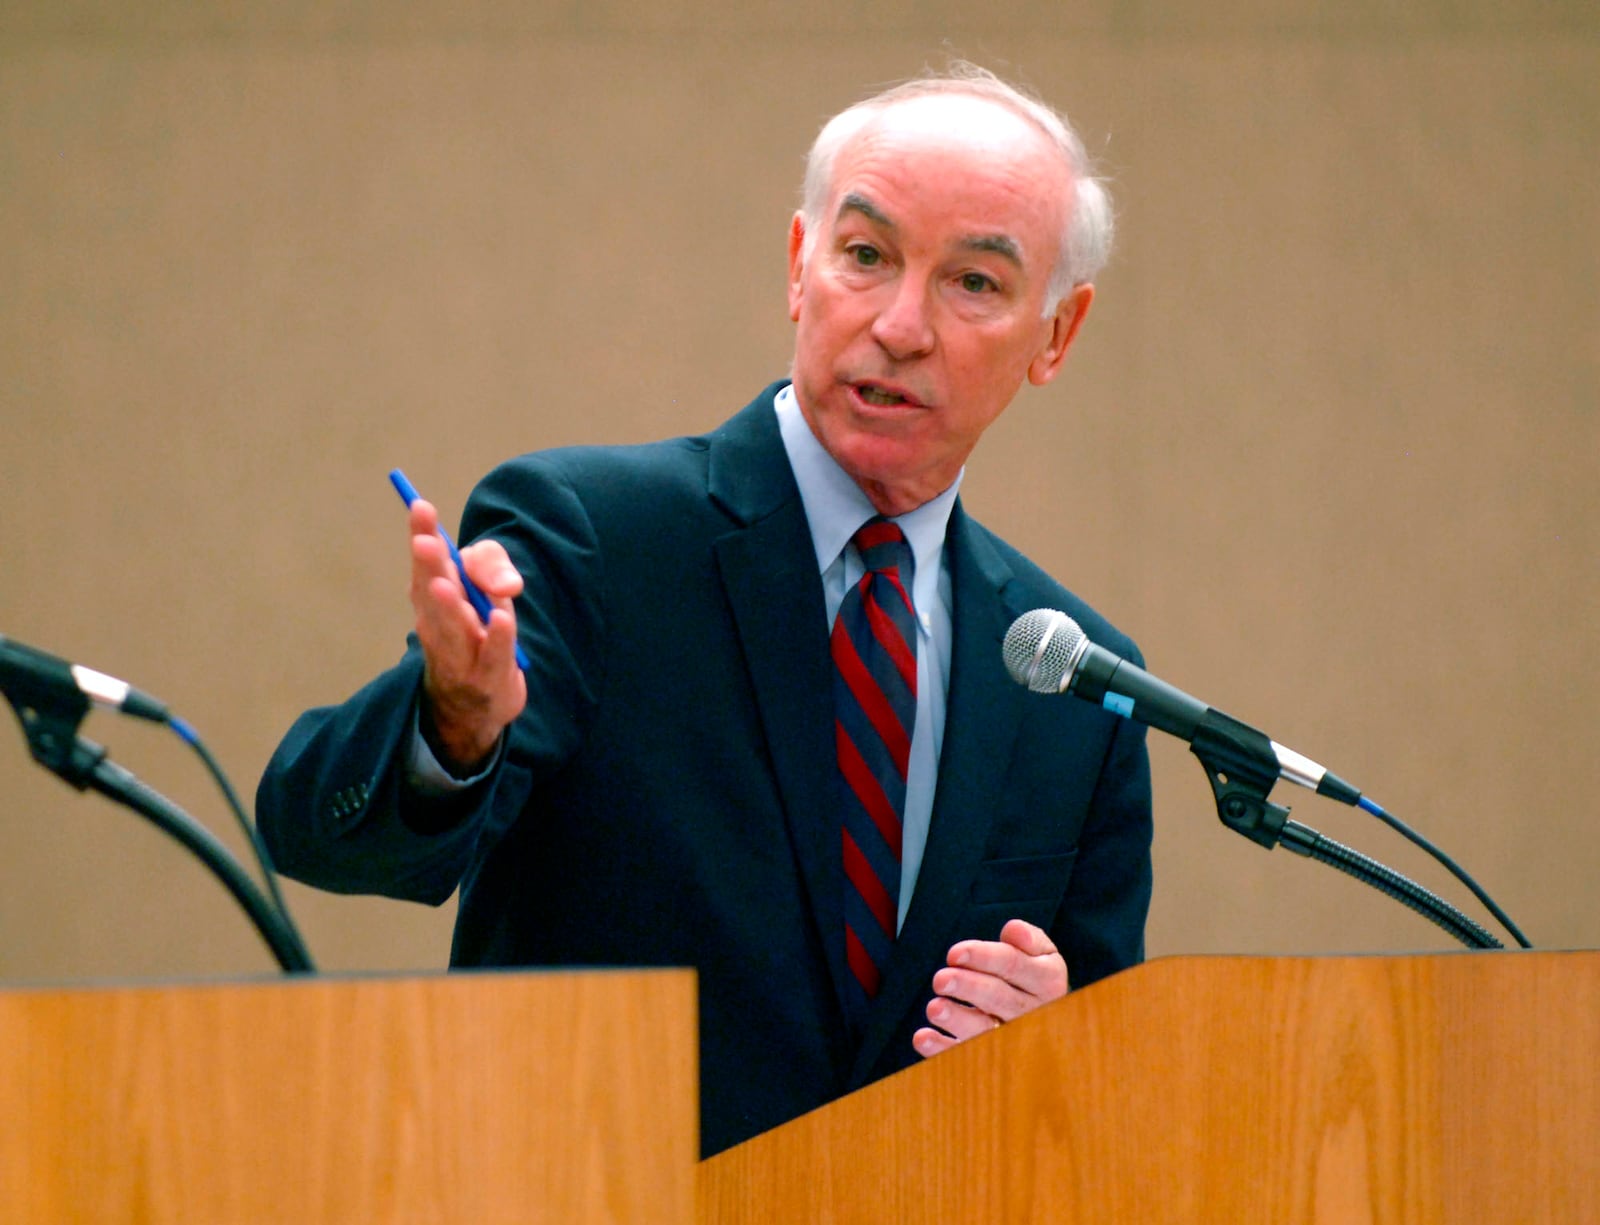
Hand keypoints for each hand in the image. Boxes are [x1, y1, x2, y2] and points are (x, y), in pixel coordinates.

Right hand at [407, 498, 526, 770]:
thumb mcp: (487, 592)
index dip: (423, 535)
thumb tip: (505, 582)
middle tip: (425, 541)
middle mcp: (438, 624)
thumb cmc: (479, 635)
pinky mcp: (489, 677)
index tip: (421, 507)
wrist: (478, 705)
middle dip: (430, 567)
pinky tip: (502, 619)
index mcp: (433, 597)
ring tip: (445, 585)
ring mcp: (460, 654)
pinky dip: (498, 638)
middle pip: (432, 592)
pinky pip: (494, 654)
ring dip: (450, 607)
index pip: (426, 563)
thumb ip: (491, 568)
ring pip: (454, 628)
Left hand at [912, 918, 1067, 1057]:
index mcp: (1047, 981)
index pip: (1013, 965)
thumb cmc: (1033, 977)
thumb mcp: (1041, 953)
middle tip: (940, 979)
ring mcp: (1013, 1038)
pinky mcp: (992, 1057)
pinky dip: (944, 1049)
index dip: (983, 957)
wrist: (1047, 1018)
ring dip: (957, 1020)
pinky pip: (968, 1055)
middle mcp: (1033, 1012)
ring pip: (984, 1030)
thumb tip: (1013, 931)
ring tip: (935, 1008)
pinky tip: (923, 1038)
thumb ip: (1028, 938)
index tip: (954, 953)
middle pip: (998, 998)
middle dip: (968, 987)